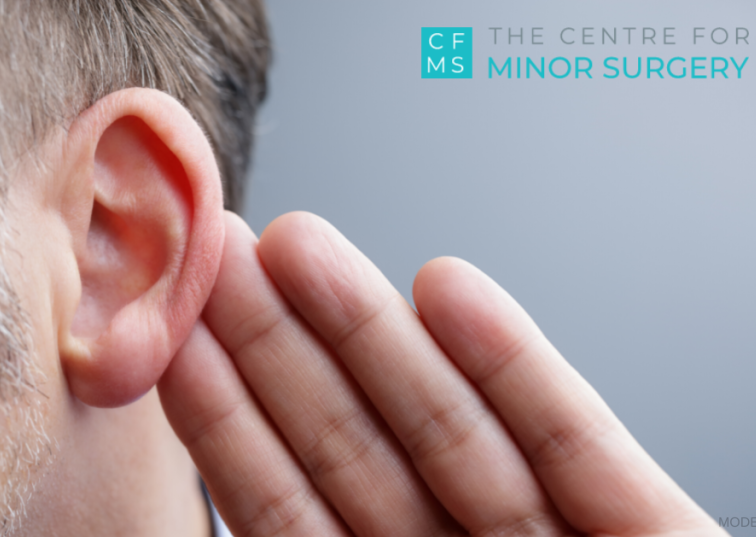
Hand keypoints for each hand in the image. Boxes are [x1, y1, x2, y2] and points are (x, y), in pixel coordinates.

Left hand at [159, 212, 723, 536]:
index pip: (287, 519)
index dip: (228, 423)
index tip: (174, 336)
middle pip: (355, 455)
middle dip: (283, 353)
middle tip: (218, 257)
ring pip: (449, 434)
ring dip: (372, 336)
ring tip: (297, 246)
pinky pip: (581, 452)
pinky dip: (520, 372)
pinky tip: (450, 290)